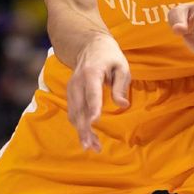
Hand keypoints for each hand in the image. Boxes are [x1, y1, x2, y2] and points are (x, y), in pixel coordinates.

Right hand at [67, 34, 129, 152]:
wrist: (89, 46)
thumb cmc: (110, 57)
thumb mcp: (122, 66)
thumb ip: (121, 85)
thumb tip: (123, 105)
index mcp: (91, 72)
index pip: (92, 92)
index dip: (93, 107)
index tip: (95, 121)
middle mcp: (77, 81)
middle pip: (79, 108)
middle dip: (86, 128)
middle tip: (95, 146)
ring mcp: (72, 88)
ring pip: (74, 114)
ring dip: (82, 131)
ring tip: (93, 147)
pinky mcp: (70, 94)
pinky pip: (73, 112)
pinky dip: (79, 126)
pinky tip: (87, 138)